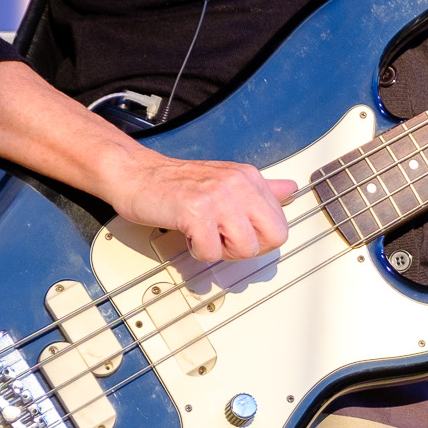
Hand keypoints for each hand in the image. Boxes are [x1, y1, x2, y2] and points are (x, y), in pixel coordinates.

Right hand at [97, 148, 296, 264]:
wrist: (137, 175)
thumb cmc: (177, 183)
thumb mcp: (227, 181)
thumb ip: (261, 190)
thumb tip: (290, 191)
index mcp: (250, 178)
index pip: (281, 225)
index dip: (260, 240)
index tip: (237, 234)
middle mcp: (238, 184)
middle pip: (273, 238)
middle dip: (247, 249)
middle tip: (223, 239)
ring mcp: (218, 196)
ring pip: (245, 248)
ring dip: (222, 252)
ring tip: (204, 235)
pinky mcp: (195, 210)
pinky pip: (212, 252)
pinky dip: (198, 252)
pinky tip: (188, 234)